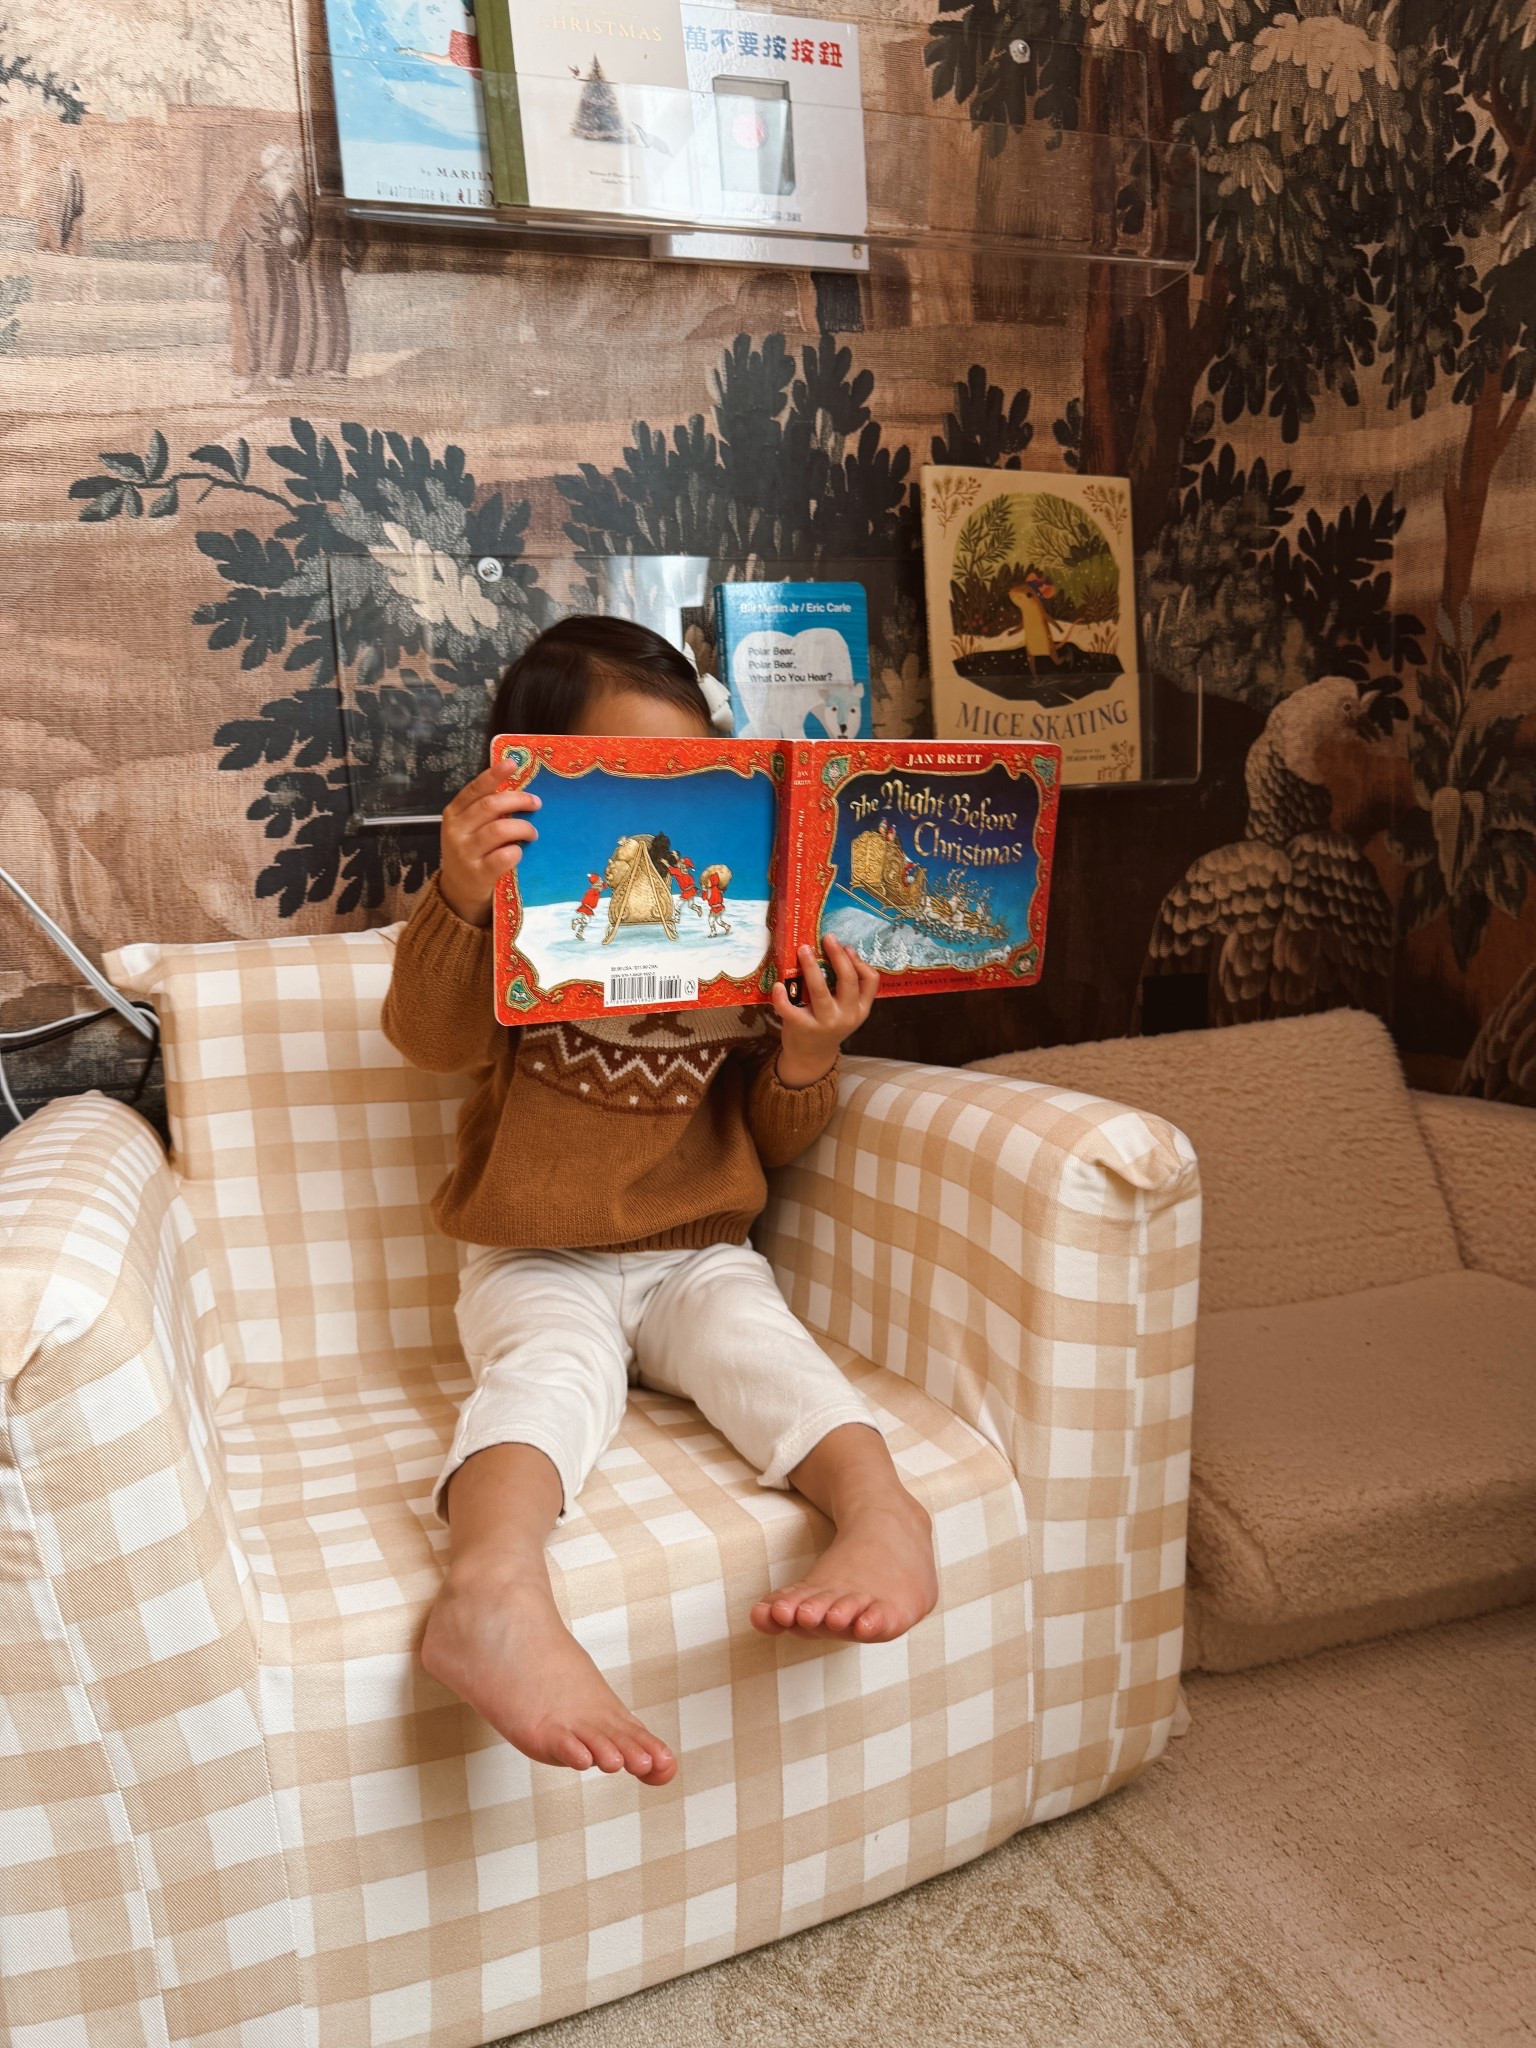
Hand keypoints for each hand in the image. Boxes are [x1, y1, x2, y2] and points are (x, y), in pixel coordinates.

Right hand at [438, 763, 540, 927]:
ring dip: (523, 828)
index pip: (475, 789)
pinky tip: (520, 852)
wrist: (458, 891)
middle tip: (536, 803)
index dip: (494, 774)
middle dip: (518, 800)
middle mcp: (456, 831)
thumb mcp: (469, 828)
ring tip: (532, 833)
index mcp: (454, 813)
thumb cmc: (472, 853)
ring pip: (500, 830)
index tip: (512, 763)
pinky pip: (504, 856)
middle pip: (491, 806)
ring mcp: (465, 853)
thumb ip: (485, 810)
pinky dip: (517, 851)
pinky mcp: (478, 874)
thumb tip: (519, 788)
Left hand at [770, 934, 877, 1086]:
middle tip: (827, 937)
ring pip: (821, 991)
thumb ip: (846, 988)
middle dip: (838, 956)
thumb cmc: (827, 1025)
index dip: (860, 962)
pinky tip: (778, 985)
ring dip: (811, 967)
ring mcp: (825, 1023)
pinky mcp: (803, 1028)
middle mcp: (847, 1016)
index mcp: (860, 1009)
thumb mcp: (846, 1010)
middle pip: (847, 980)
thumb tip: (837, 951)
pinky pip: (791, 1009)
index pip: (871, 981)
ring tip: (803, 950)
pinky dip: (782, 997)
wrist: (811, 1057)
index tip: (847, 947)